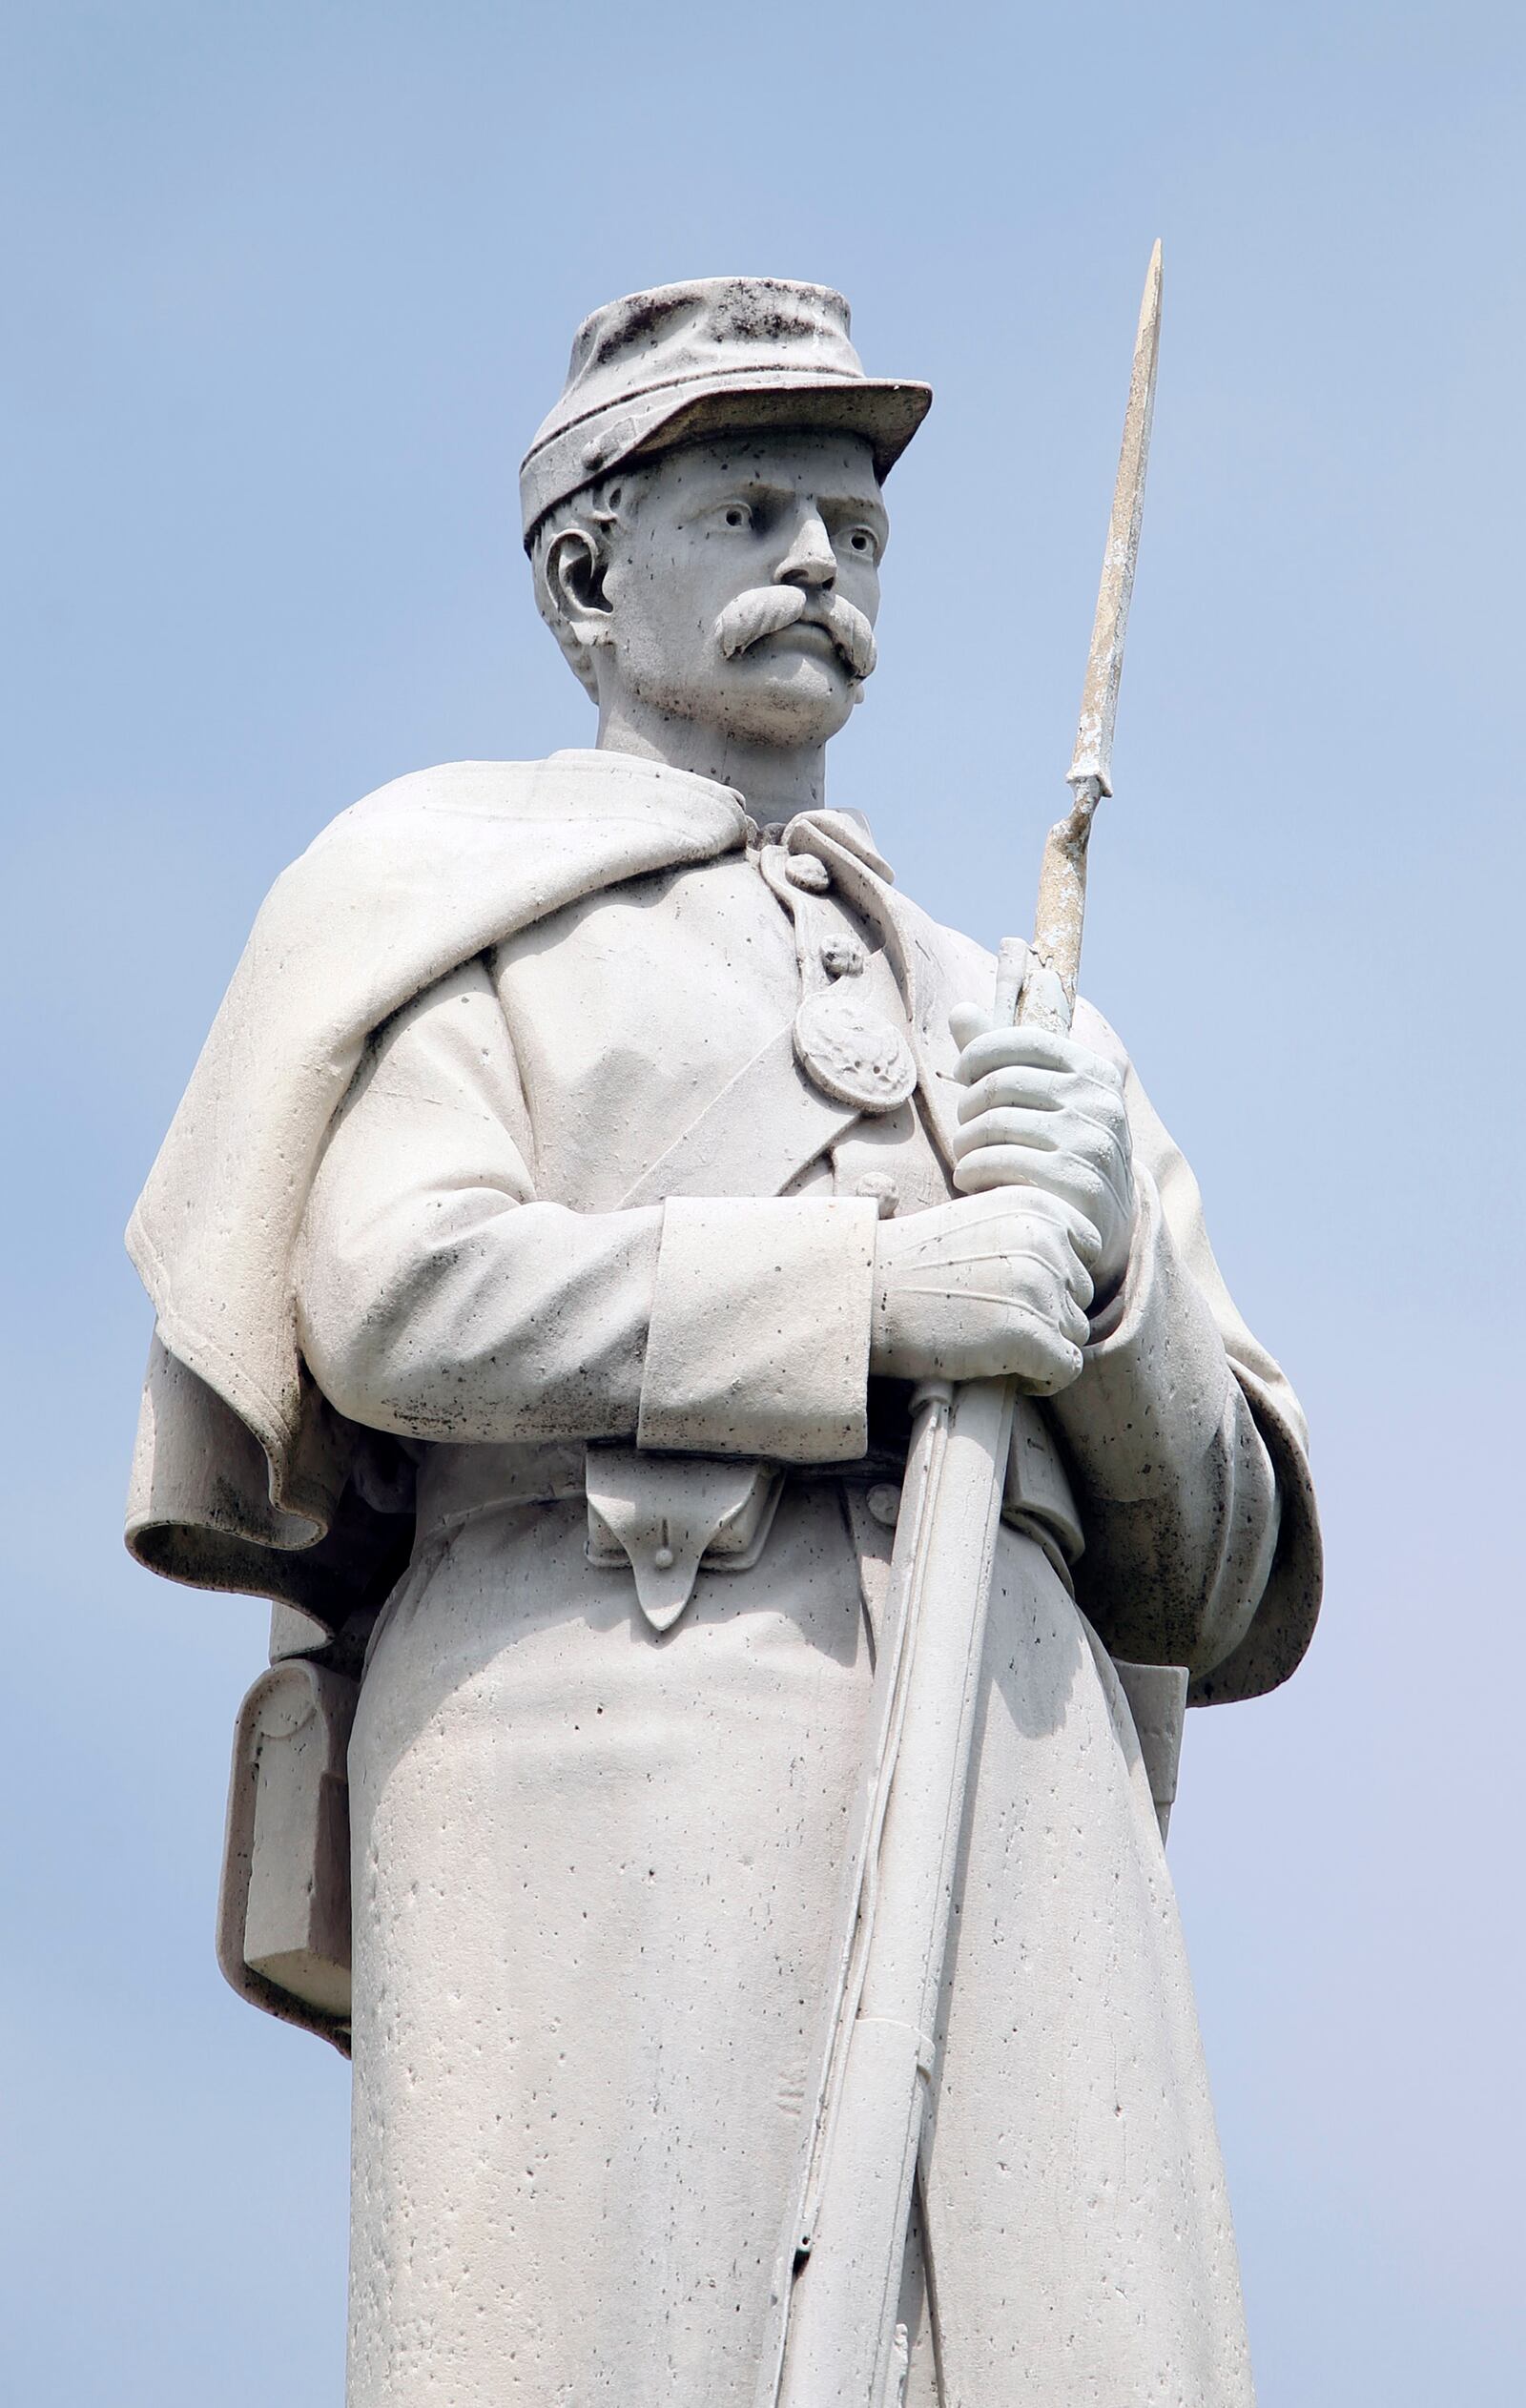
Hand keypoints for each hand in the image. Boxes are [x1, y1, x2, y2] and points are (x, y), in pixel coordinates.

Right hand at [870, 1189, 1097, 1393]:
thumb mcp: (977, 1223)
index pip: (1084, 1249)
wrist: (864, 1294)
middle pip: (1078, 1295)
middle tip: (991, 1324)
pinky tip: (1005, 1373)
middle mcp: (1048, 1241)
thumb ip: (1026, 1237)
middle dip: (1045, 1314)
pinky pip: (1067, 1369)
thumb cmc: (908, 1266)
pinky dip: (1042, 1379)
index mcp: (1037, 1205)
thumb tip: (1067, 1276)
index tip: (1012, 1291)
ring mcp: (1042, 1288)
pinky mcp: (1031, 1336)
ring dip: (1040, 1346)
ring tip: (991, 1347)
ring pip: (1072, 1333)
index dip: (1054, 1277)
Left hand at [947, 996, 1134, 1307]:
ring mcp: (1091, 1142)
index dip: (979, 1053)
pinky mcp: (1076, 1183)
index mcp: (1092, 1071)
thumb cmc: (1059, 1152)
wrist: (1101, 1226)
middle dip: (968, 1107)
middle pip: (1000, 1084)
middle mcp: (1098, 1102)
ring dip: (965, 1144)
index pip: (1021, 1039)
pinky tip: (969, 1180)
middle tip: (963, 1130)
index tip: (963, 1074)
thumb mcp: (1042, 1101)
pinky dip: (971, 1170)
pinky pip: (999, 1161)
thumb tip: (961, 1011)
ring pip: (994, 1123)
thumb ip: (1002, 1058)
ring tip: (965, 1158)